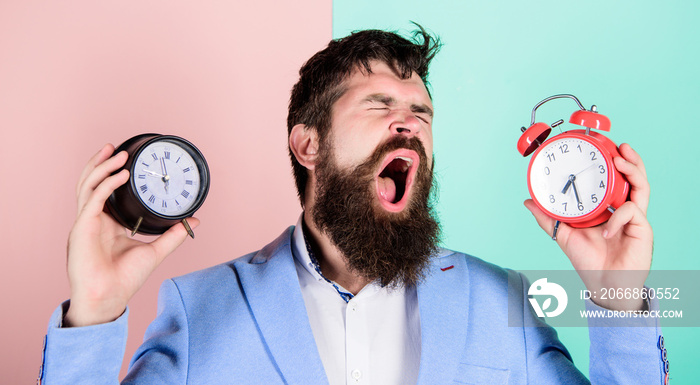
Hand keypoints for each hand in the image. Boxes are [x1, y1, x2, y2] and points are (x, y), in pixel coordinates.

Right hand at [64, 144, 197, 326]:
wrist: (109, 298)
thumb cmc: (125, 279)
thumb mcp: (155, 251)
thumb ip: (173, 234)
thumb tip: (194, 220)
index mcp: (106, 224)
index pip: (105, 192)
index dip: (112, 174)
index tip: (126, 159)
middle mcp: (93, 220)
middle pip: (91, 183)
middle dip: (101, 163)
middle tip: (115, 146)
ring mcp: (85, 223)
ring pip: (88, 186)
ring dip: (102, 167)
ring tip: (117, 152)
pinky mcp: (82, 228)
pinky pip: (93, 199)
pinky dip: (106, 184)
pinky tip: (120, 175)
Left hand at [525, 143, 651, 310]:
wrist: (603, 285)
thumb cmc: (588, 262)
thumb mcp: (562, 235)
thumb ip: (547, 218)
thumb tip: (528, 201)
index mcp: (608, 208)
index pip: (615, 180)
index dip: (614, 163)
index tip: (604, 147)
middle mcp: (623, 210)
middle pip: (634, 178)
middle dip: (631, 160)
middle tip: (619, 147)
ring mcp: (635, 219)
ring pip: (642, 187)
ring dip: (634, 172)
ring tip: (621, 161)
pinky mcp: (642, 229)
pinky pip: (632, 211)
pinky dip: (617, 216)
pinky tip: (606, 230)